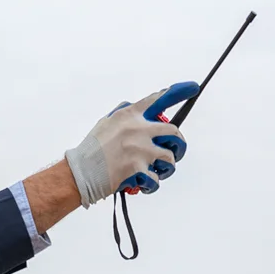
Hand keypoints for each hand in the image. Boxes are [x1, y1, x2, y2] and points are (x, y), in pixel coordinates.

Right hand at [64, 82, 197, 206]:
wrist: (81, 172)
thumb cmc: (92, 149)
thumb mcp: (107, 122)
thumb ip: (126, 115)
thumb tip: (141, 111)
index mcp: (129, 115)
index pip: (158, 99)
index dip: (178, 92)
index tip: (193, 88)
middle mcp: (138, 129)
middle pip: (173, 132)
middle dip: (179, 144)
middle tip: (177, 151)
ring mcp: (140, 149)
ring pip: (170, 158)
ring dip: (167, 168)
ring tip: (158, 172)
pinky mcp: (139, 168)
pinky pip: (156, 179)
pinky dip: (152, 185)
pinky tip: (143, 184)